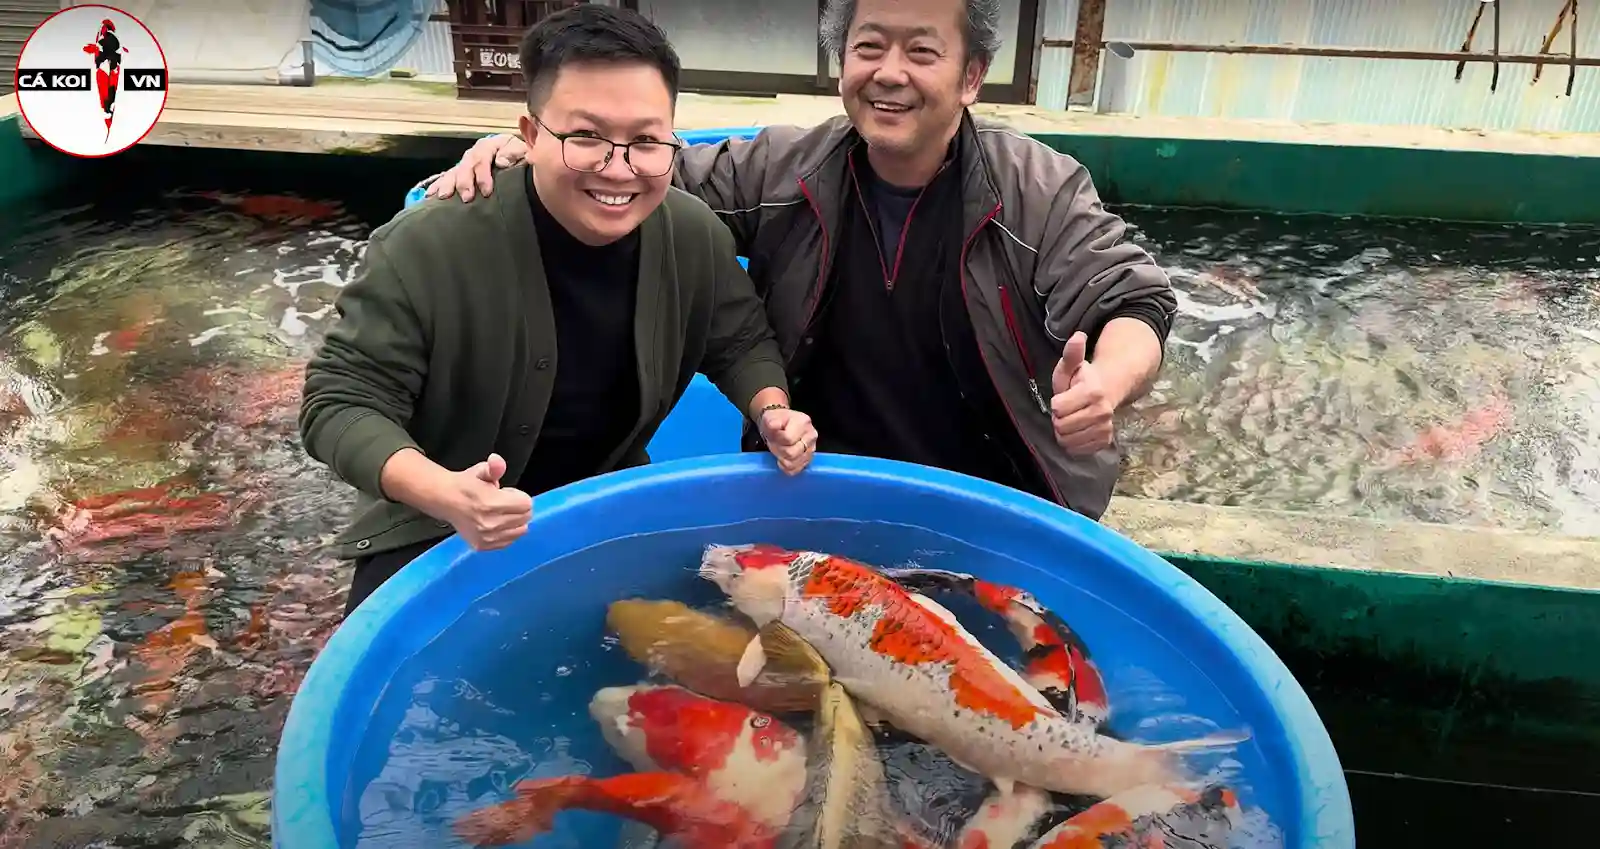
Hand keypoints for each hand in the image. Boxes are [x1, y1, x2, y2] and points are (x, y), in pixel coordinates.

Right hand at [427, 134, 528, 201]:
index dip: (483, 175)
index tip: (486, 192)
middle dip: (464, 182)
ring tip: (444, 196)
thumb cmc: (520, 157)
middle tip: (466, 198)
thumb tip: (500, 161)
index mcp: (490, 145)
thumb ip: (514, 153)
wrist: (517, 159)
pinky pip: (445, 177)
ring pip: (454, 172)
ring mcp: (466, 162)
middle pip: (466, 166)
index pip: (483, 158)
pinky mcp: (460, 173)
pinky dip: (437, 185)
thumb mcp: (522, 150)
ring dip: (448, 184)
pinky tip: (429, 195)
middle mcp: (475, 153)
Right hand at [436, 453, 532, 549]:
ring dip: (514, 521)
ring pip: (520, 531)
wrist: (446, 500)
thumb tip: (496, 461)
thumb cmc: (466, 485)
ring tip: (499, 513)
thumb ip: (495, 466)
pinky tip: (495, 524)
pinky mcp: (482, 546)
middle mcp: (490, 524)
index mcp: (491, 503)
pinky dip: (507, 533)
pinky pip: (509, 541)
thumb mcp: (482, 470)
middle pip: (525, 518)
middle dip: (518, 508)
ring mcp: (486, 537)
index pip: (526, 504)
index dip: (519, 496)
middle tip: (502, 503)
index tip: (506, 493)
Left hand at [757, 406, 817, 474]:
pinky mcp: (809, 459)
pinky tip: (783, 460)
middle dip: (779, 450)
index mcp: (803, 422)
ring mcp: (812, 448)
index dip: (777, 439)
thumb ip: (771, 422)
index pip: (788, 439)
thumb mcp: (770, 417)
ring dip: (782, 459)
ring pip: (794, 463)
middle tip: (776, 444)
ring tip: (780, 450)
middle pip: (791, 453)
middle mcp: (811, 435)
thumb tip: (773, 426)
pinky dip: (787, 467)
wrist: (780, 425)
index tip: (774, 435)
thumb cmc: (775, 421)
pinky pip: (796, 470)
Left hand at [1049, 332, 1114, 455]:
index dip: (1056, 404)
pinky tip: (1077, 430)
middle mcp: (1102, 412)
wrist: (1107, 392)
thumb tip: (1078, 336)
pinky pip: (1077, 450)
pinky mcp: (1104, 441)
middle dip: (1059, 418)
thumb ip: (1071, 353)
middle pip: (1061, 427)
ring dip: (1064, 432)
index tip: (1062, 398)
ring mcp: (1104, 428)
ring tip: (1071, 419)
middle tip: (1066, 410)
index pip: (1058, 409)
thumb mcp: (1071, 366)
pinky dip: (1073, 443)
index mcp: (1092, 392)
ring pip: (1068, 440)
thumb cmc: (1082, 380)